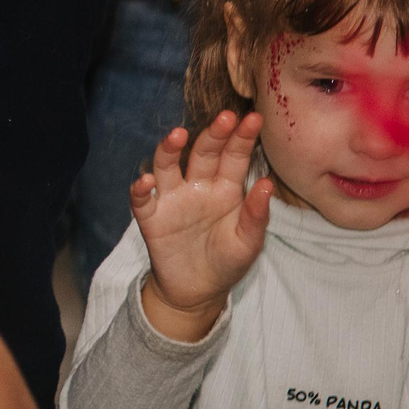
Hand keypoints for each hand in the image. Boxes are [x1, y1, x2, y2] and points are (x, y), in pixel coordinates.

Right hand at [130, 111, 270, 340]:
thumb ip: (256, 215)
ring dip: (169, 150)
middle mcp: (197, 186)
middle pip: (203, 153)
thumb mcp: (249, 242)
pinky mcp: (151, 217)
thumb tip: (266, 184)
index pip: (234, 157)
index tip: (254, 118)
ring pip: (167, 166)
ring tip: (178, 135)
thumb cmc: (227, 261)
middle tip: (226, 117)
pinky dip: (141, 189)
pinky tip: (147, 181)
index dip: (242, 138)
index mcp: (226, 189)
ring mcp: (172, 199)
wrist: (198, 291)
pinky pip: (143, 199)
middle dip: (213, 135)